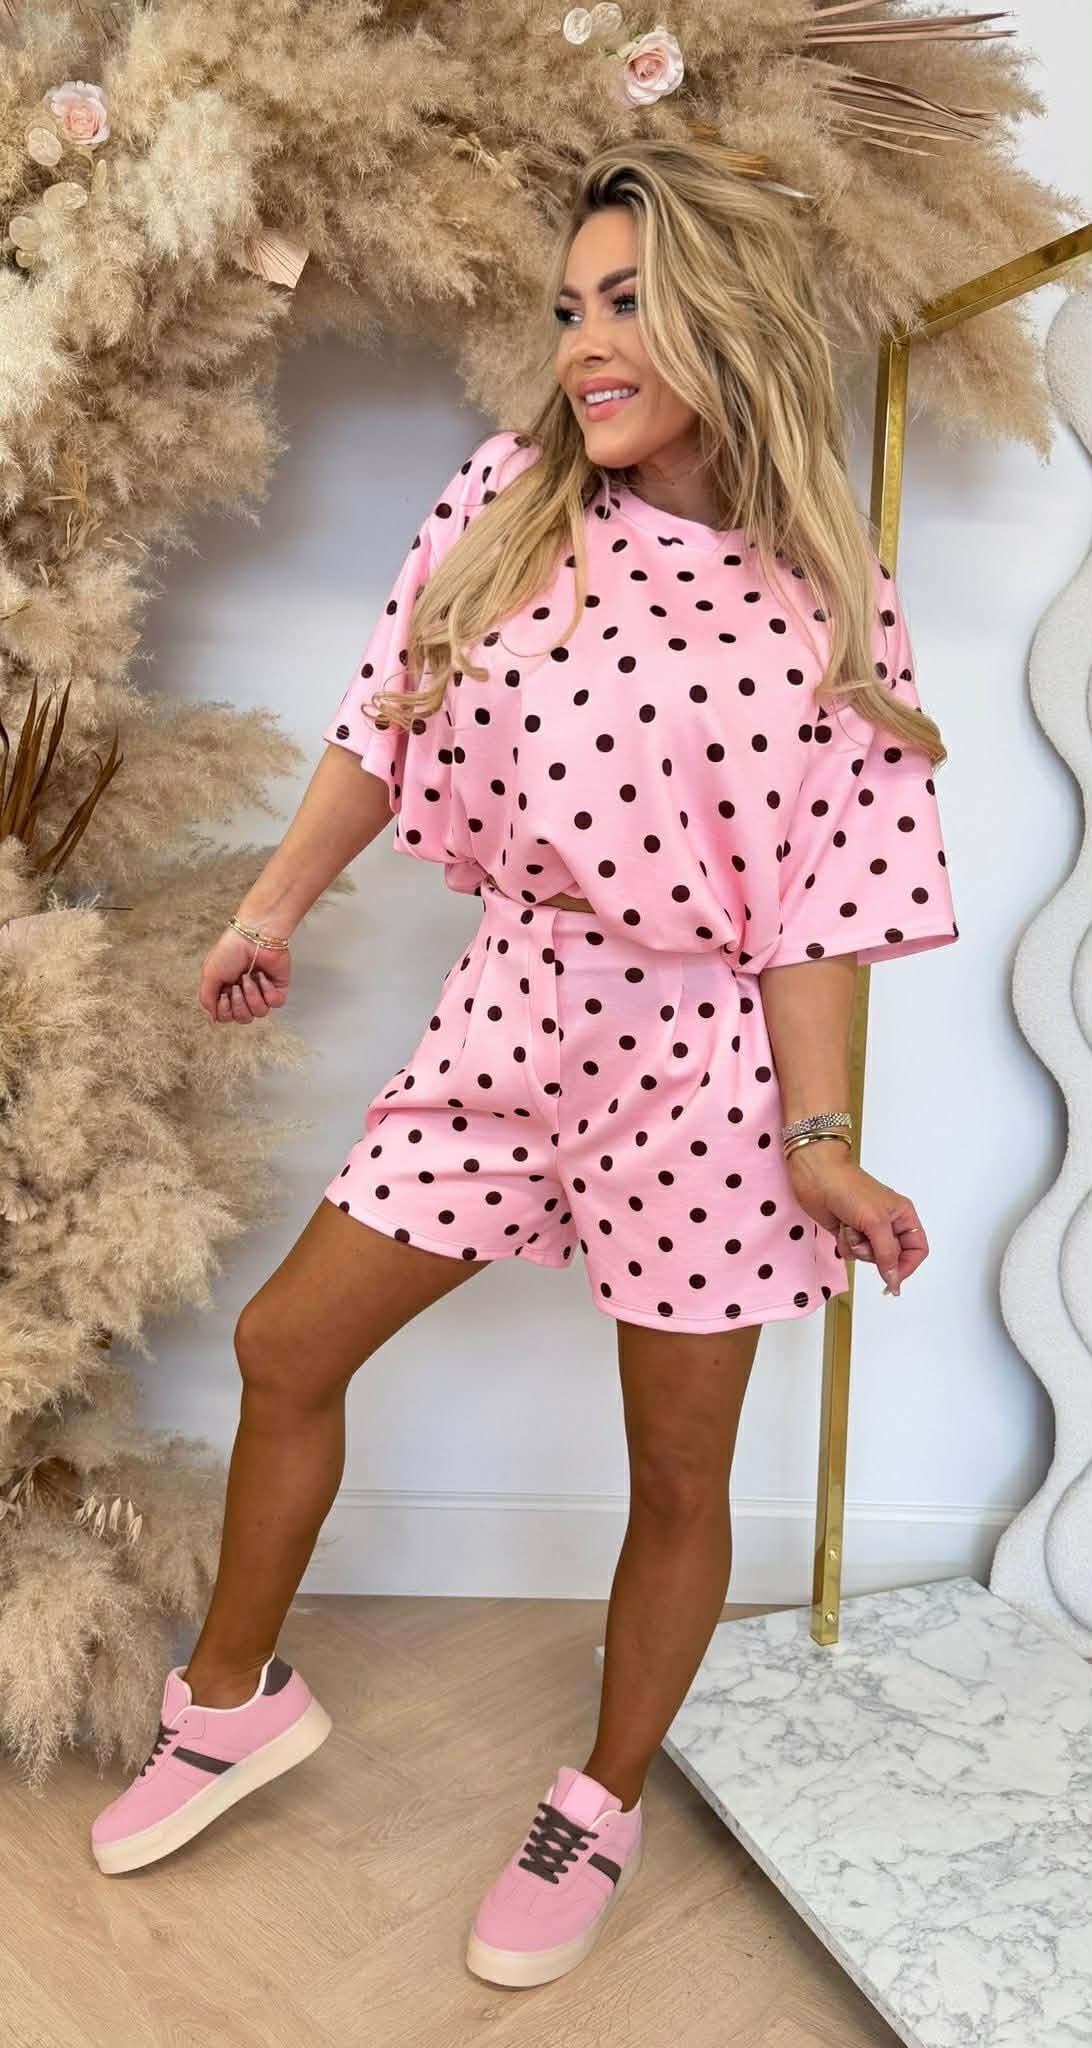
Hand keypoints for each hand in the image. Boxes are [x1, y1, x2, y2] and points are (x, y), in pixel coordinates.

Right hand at [197, 926, 291, 1024]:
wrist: (253, 936)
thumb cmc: (230, 951)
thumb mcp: (209, 975)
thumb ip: (207, 1000)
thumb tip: (212, 1020)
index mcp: (226, 991)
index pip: (226, 1017)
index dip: (225, 1010)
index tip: (224, 992)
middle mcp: (244, 994)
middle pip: (243, 1018)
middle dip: (239, 1003)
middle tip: (237, 984)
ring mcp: (262, 992)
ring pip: (259, 1013)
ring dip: (252, 994)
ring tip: (249, 977)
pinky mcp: (278, 988)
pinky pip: (275, 1003)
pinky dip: (267, 990)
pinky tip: (262, 975)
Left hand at [785, 1142, 928, 1296]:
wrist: (816, 1177)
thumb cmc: (850, 1190)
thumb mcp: (876, 1222)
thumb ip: (887, 1254)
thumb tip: (894, 1282)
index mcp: (903, 1216)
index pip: (917, 1250)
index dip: (907, 1266)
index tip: (891, 1277)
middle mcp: (888, 1225)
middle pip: (891, 1257)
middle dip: (875, 1251)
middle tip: (865, 1236)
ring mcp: (867, 1231)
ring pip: (869, 1257)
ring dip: (857, 1245)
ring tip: (850, 1225)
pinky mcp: (848, 1234)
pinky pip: (852, 1254)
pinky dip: (845, 1243)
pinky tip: (840, 1226)